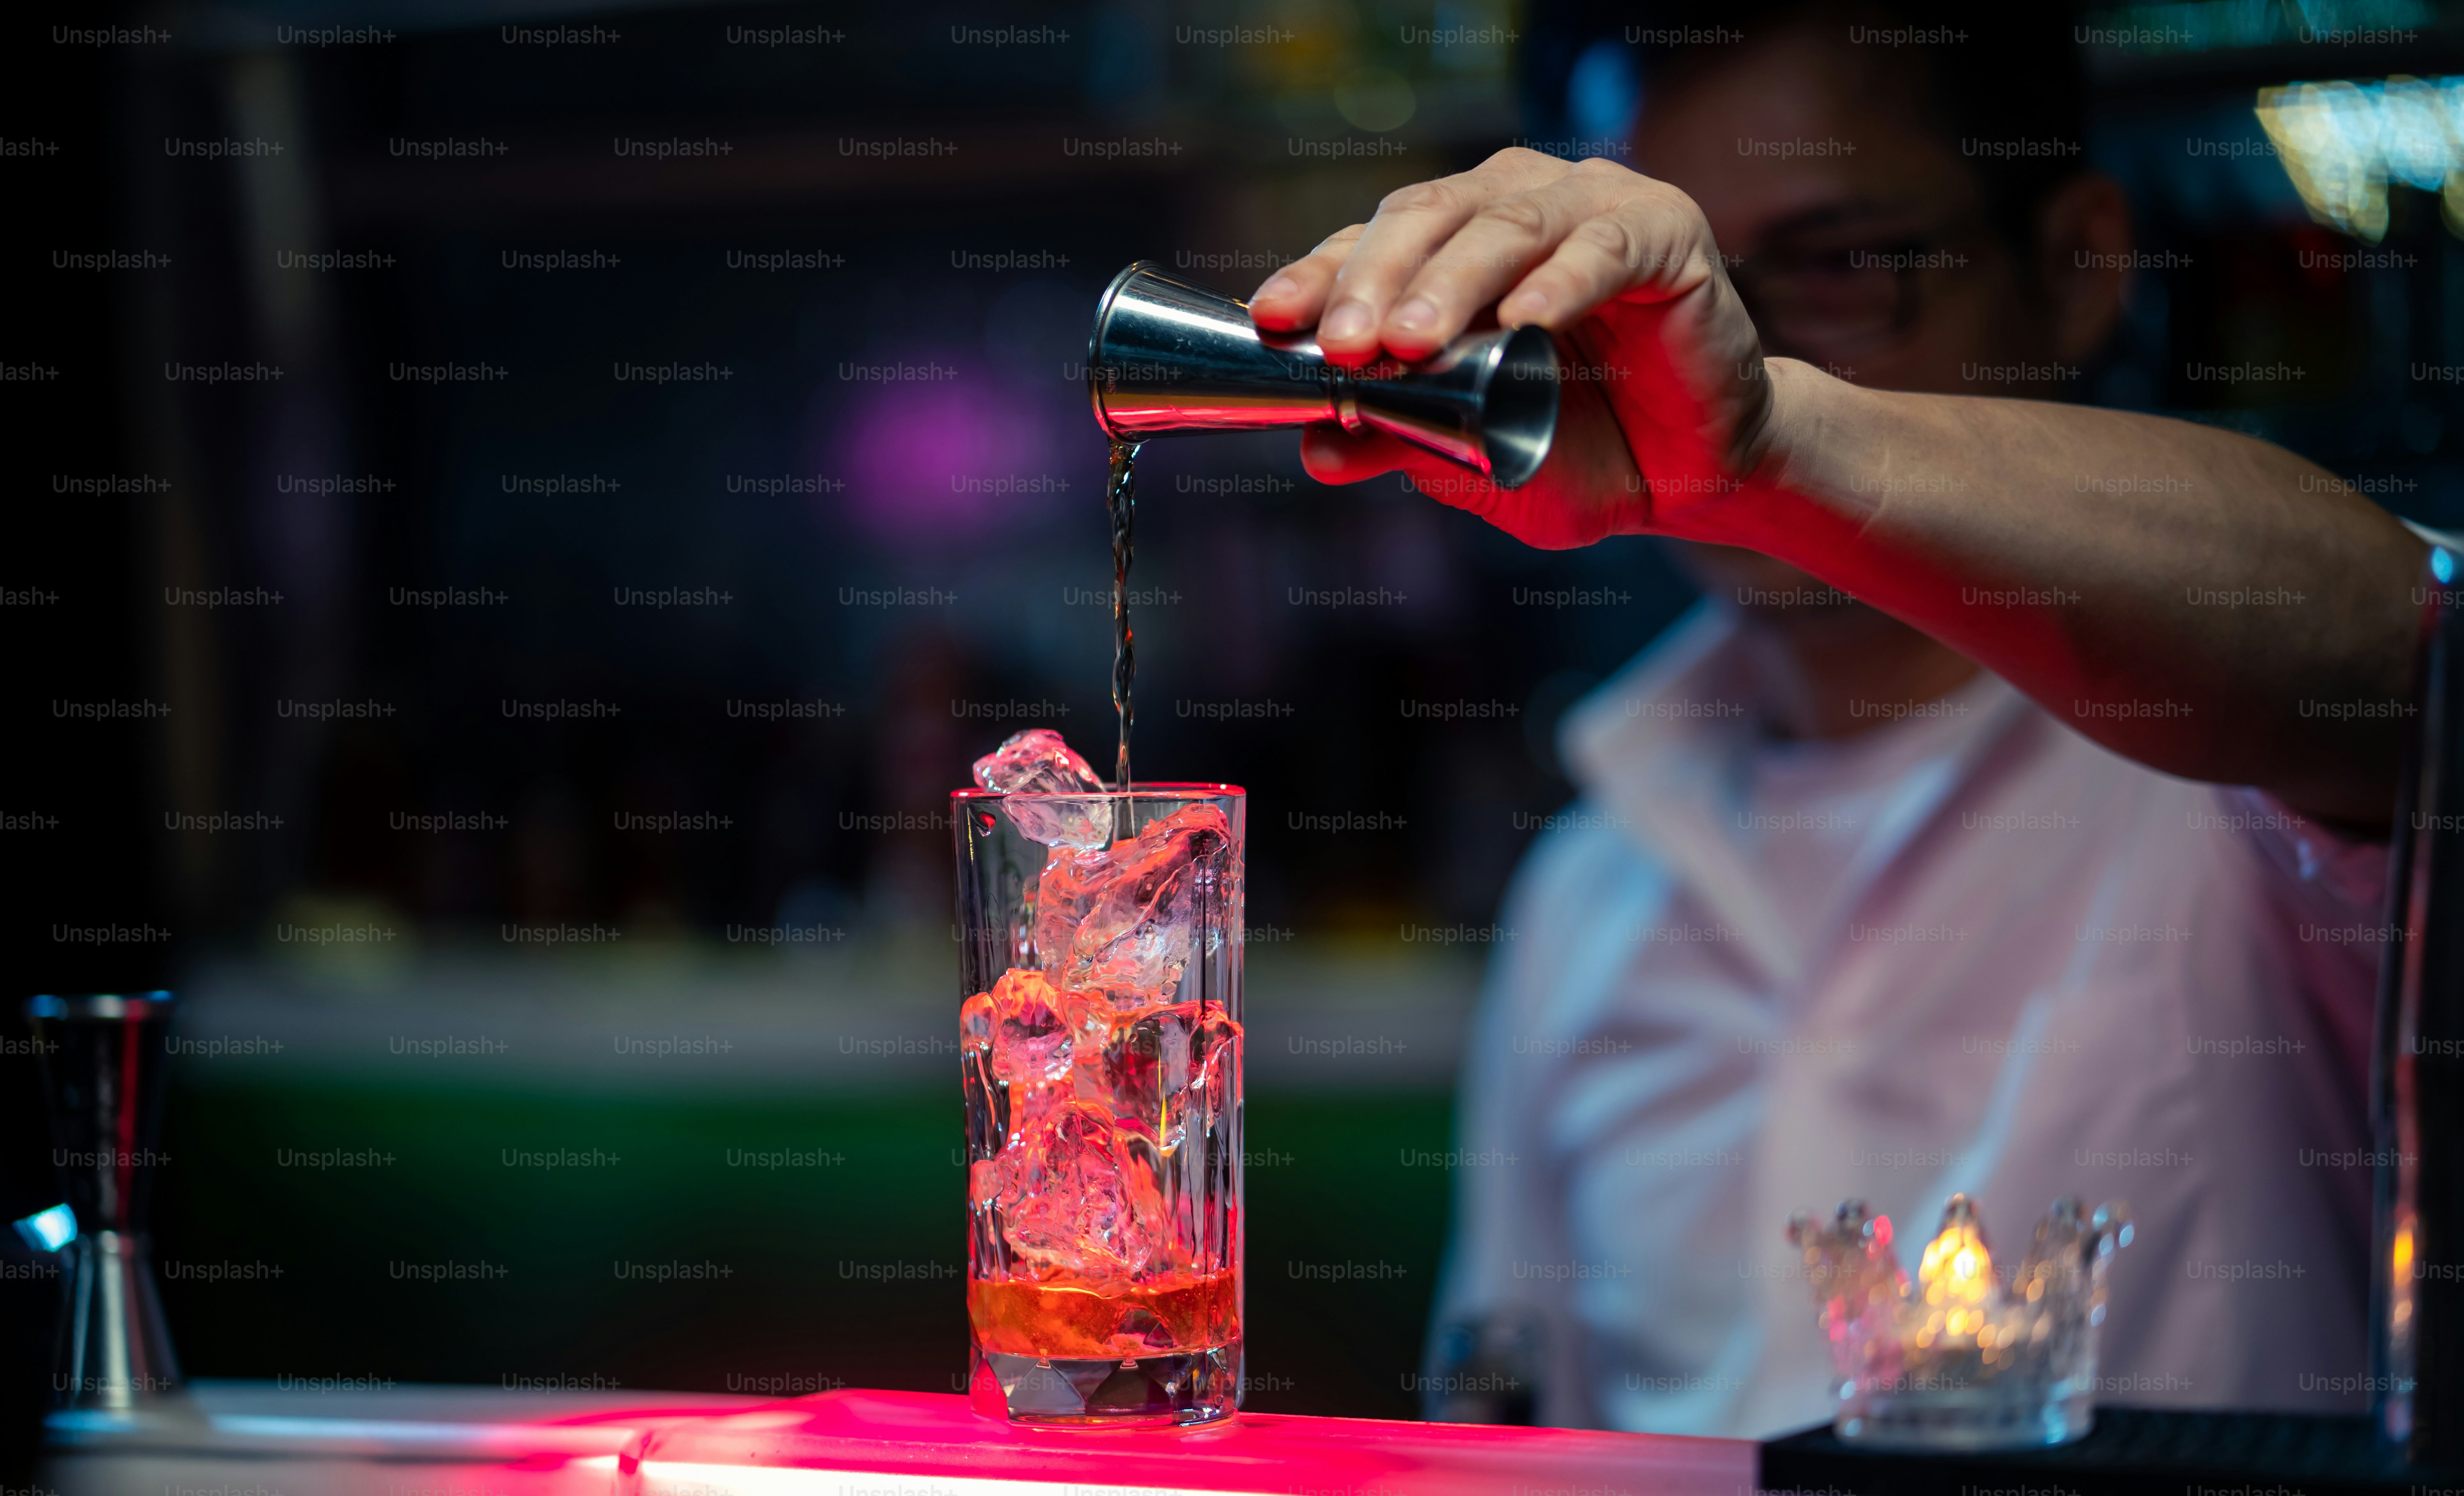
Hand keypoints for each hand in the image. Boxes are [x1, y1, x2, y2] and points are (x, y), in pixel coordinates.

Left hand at [1252, 149, 1775, 548]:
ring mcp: (1591, 206)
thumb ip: (1399, 441)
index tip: (1270, 320)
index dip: (1317, 277)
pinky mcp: (1665, 231)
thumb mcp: (1475, 461)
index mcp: (1454, 240)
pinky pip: (1603, 249)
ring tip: (1411, 342)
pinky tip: (1526, 321)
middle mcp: (1514, 202)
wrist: (1690, 474)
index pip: (1369, 244)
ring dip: (1451, 283)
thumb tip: (1315, 453)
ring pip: (1503, 226)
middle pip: (1424, 218)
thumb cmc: (1578, 450)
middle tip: (1344, 345)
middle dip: (1374, 282)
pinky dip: (1561, 283)